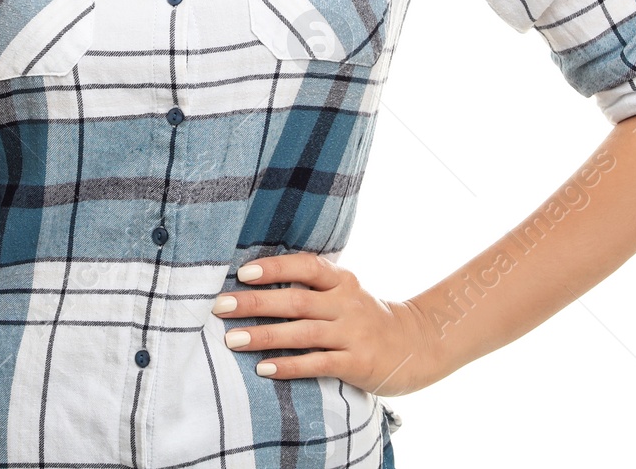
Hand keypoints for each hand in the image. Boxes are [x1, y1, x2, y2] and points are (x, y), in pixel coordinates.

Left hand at [211, 251, 445, 396]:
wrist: (414, 345)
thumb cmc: (364, 317)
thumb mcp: (344, 293)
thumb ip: (311, 287)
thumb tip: (254, 282)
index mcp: (342, 280)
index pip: (306, 267)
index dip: (274, 268)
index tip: (242, 273)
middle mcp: (347, 303)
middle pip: (296, 301)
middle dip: (255, 303)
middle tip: (220, 305)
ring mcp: (353, 334)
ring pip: (302, 333)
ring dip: (264, 336)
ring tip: (232, 340)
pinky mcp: (357, 363)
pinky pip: (318, 364)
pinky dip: (289, 366)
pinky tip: (264, 368)